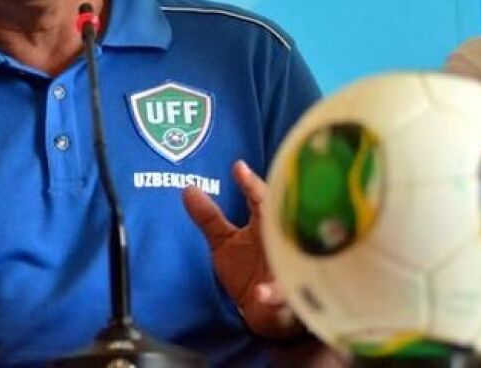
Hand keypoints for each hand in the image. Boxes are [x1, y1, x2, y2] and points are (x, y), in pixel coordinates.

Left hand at [183, 160, 300, 338]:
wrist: (264, 313)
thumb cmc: (248, 270)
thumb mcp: (224, 242)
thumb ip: (209, 217)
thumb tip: (188, 188)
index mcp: (267, 224)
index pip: (261, 198)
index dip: (250, 183)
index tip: (238, 167)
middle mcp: (283, 242)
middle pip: (284, 219)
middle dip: (278, 207)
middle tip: (262, 195)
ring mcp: (288, 269)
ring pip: (292, 255)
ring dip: (283, 250)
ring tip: (269, 240)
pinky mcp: (286, 297)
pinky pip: (282, 295)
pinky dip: (273, 294)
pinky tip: (261, 292)